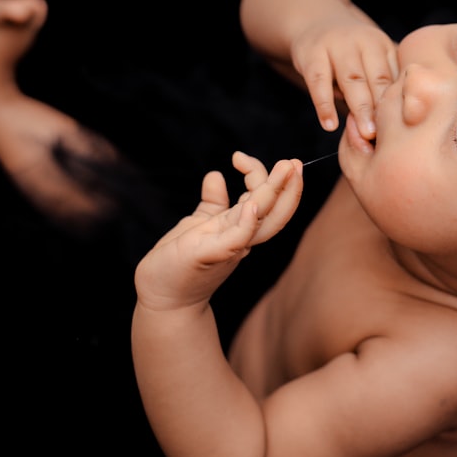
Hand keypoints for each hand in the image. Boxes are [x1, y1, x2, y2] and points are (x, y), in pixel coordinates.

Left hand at [134, 152, 303, 311]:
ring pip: (262, 222)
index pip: (263, 199)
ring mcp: (228, 247)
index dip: (260, 175)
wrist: (161, 297)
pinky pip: (235, 240)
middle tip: (295, 162)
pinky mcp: (209, 255)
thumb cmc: (179, 263)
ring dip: (276, 195)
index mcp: (239, 227)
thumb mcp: (200, 224)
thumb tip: (216, 175)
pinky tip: (253, 205)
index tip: (238, 158)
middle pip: (276, 212)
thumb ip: (213, 202)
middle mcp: (241, 238)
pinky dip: (247, 223)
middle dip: (289, 186)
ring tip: (287, 171)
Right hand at [290, 17, 397, 139]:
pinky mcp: (311, 53)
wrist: (315, 23)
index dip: (396, 103)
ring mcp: (336, 45)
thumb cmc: (351, 54)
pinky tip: (329, 125)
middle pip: (375, 78)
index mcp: (382, 45)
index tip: (401, 128)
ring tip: (363, 133)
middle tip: (385, 134)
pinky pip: (318, 81)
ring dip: (359, 108)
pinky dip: (324, 104)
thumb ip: (384, 82)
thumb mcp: (371, 58)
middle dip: (380, 108)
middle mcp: (362, 41)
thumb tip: (400, 122)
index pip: (392, 76)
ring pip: (351, 79)